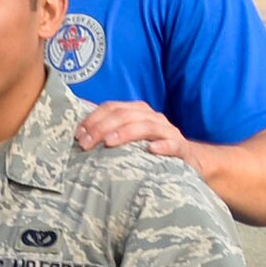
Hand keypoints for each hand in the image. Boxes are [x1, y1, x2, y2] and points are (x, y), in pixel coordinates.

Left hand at [73, 100, 202, 171]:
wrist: (187, 159)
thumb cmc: (148, 149)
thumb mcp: (128, 138)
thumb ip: (108, 133)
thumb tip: (78, 135)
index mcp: (137, 112)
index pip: (112, 107)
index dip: (93, 118)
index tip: (78, 133)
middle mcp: (152, 117)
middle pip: (125, 115)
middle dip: (102, 127)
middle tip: (85, 143)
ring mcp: (168, 132)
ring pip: (146, 126)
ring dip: (125, 133)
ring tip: (108, 143)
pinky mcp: (181, 148)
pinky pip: (173, 144)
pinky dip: (163, 146)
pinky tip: (151, 150)